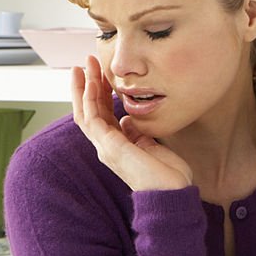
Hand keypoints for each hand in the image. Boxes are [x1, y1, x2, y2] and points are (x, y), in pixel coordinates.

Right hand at [71, 55, 192, 191]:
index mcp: (117, 144)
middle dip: (87, 86)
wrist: (172, 193)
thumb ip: (137, 133)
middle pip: (88, 111)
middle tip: (86, 63)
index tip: (101, 73)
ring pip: (85, 112)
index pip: (102, 114)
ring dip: (84, 88)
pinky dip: (90, 100)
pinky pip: (93, 119)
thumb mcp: (151, 145)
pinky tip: (92, 83)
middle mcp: (106, 146)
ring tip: (83, 66)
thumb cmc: (167, 175)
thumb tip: (127, 119)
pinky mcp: (110, 147)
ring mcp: (105, 147)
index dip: (100, 93)